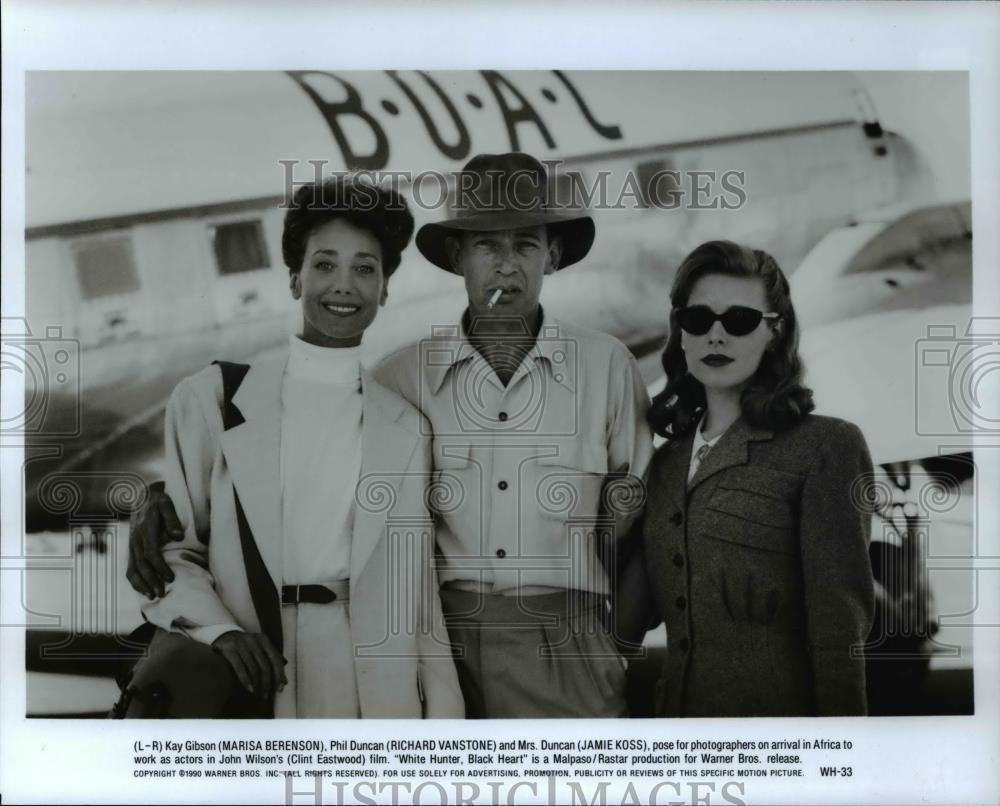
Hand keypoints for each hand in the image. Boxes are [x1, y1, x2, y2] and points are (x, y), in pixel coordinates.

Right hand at [126, 484, 182, 598]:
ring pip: (132, 569)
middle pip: (141, 565)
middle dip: (151, 581)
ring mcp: (131, 546)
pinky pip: (129, 568)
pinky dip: (134, 581)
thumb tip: (178, 536)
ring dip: (141, 584)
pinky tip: (143, 590)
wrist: (140, 496)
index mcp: (145, 530)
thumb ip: (172, 519)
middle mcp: (135, 540)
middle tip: (162, 594)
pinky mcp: (130, 549)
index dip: (160, 568)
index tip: (171, 578)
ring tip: (152, 597)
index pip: (151, 554)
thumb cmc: (157, 501)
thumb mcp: (166, 504)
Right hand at [212, 631, 286, 698]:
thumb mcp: (260, 648)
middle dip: (267, 683)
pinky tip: (249, 689)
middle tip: (266, 695)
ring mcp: (241, 643)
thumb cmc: (247, 647)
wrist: (224, 636)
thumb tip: (284, 682)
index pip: (276, 659)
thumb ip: (271, 661)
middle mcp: (254, 640)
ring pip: (253, 668)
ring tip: (258, 695)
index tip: (280, 688)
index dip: (279, 675)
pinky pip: (240, 667)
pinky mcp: (229, 649)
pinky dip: (246, 680)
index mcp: (264, 640)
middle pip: (265, 666)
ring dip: (257, 684)